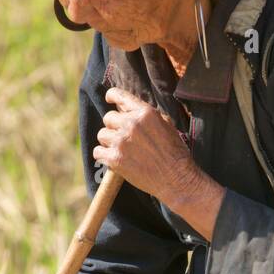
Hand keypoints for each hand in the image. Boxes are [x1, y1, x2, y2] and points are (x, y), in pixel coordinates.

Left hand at [95, 87, 199, 205]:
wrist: (176, 178)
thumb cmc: (175, 153)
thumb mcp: (166, 125)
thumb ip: (146, 115)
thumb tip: (125, 108)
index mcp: (145, 113)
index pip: (119, 96)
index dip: (112, 96)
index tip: (109, 99)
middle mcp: (131, 124)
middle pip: (108, 118)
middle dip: (114, 127)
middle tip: (124, 138)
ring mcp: (121, 141)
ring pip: (102, 135)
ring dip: (109, 141)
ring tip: (121, 150)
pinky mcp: (114, 158)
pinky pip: (98, 152)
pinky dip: (103, 156)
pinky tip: (113, 159)